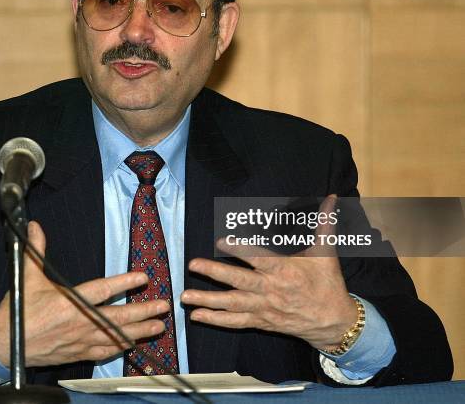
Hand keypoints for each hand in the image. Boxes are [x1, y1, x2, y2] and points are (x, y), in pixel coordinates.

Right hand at [0, 221, 167, 366]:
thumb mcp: (27, 277)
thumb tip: (35, 226)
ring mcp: (80, 340)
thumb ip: (36, 250)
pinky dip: (120, 348)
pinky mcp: (77, 353)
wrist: (3, 345)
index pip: (102, 290)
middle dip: (143, 311)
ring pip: (115, 337)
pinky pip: (104, 352)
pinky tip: (133, 345)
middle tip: (163, 306)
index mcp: (68, 302)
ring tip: (159, 326)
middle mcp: (78, 322)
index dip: (124, 282)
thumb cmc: (18, 311)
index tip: (143, 277)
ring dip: (139, 331)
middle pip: (117, 317)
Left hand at [180, 195, 357, 349]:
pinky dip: (215, 319)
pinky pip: (235, 322)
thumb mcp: (326, 253)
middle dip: (214, 273)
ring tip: (185, 295)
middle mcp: (271, 290)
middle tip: (193, 264)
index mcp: (284, 271)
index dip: (240, 250)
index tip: (222, 241)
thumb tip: (332, 197)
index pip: (258, 258)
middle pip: (239, 281)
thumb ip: (324, 223)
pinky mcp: (261, 322)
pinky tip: (196, 315)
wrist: (333, 321)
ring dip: (207, 300)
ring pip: (232, 304)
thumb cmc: (327, 283)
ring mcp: (264, 308)